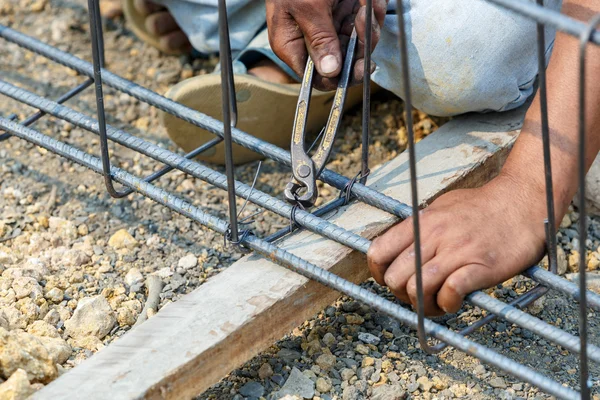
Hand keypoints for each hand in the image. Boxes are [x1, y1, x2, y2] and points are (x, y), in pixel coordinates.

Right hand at [266, 0, 387, 90]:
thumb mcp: (307, 6)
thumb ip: (319, 39)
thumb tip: (329, 73)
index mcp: (292, 44)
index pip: (316, 78)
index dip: (339, 78)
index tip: (359, 67)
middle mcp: (311, 39)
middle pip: (343, 63)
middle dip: (360, 46)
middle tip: (365, 25)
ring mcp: (330, 25)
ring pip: (359, 44)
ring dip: (369, 26)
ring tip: (367, 4)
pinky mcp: (345, 11)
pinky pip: (366, 23)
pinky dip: (372, 11)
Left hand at [367, 173, 549, 315]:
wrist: (523, 202)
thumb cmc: (481, 208)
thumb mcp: (440, 208)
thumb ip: (418, 229)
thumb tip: (397, 249)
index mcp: (420, 222)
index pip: (378, 253)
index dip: (380, 274)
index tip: (392, 280)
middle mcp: (434, 236)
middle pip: (395, 278)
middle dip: (402, 294)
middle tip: (419, 294)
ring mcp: (456, 251)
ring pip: (417, 288)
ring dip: (424, 304)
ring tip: (438, 302)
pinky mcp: (481, 266)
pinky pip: (450, 292)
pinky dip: (448, 303)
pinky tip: (455, 299)